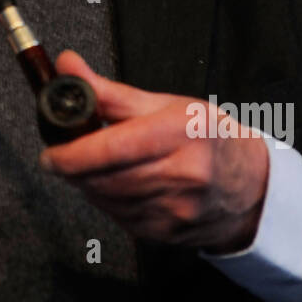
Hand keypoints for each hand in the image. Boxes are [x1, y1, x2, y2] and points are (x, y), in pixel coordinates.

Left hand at [39, 50, 269, 253]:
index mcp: (181, 131)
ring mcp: (176, 208)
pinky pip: (119, 218)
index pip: (113, 148)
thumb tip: (67, 67)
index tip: (50, 153)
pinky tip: (116, 185)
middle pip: (104, 178)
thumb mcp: (164, 104)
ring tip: (95, 165)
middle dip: (74, 168)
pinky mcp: (167, 233)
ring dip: (88, 184)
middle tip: (65, 155)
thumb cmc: (207, 137)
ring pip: (107, 200)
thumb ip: (108, 91)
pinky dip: (107, 201)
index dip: (73, 154)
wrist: (250, 186)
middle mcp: (182, 172)